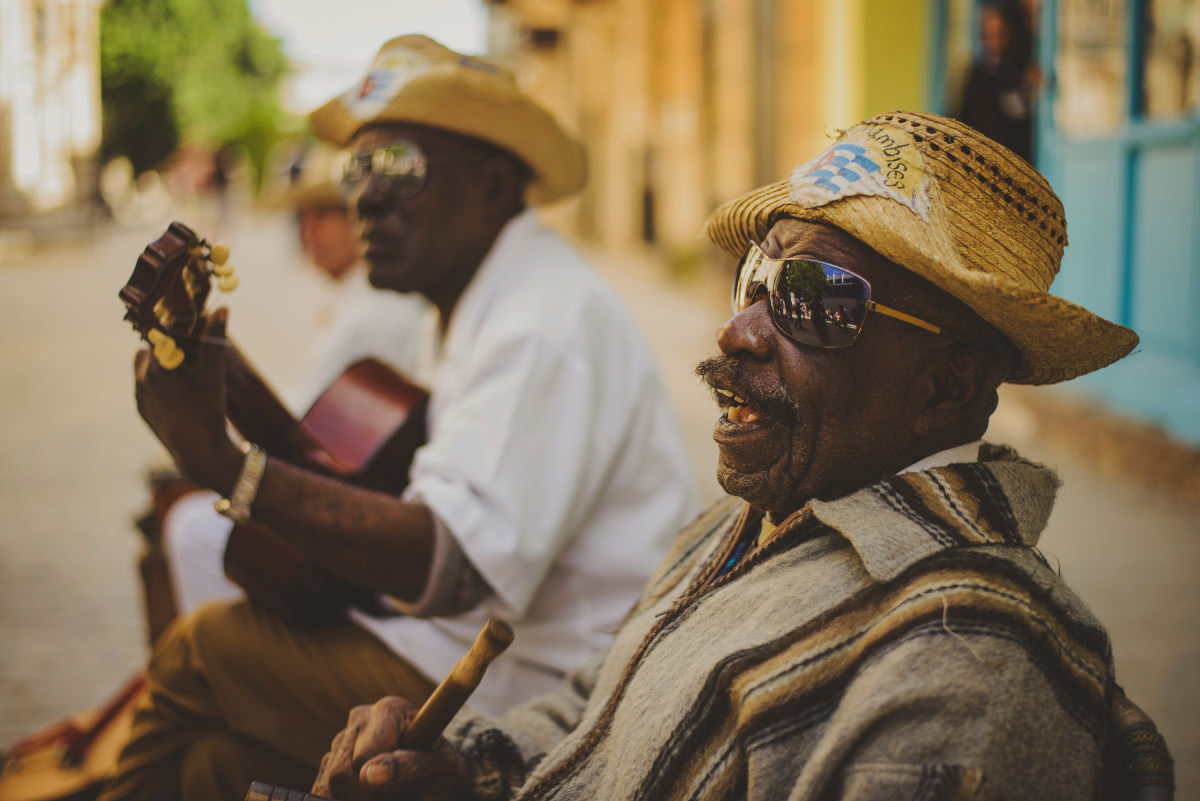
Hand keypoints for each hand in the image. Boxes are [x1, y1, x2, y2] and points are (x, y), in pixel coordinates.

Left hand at [134, 308, 241, 490]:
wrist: (199, 454)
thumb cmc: (208, 411)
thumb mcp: (213, 373)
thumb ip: (214, 339)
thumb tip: (222, 308)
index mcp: (155, 366)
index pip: (159, 335)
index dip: (174, 331)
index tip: (188, 330)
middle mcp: (141, 379)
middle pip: (150, 350)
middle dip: (167, 348)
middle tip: (190, 353)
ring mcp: (140, 397)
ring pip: (146, 369)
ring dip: (162, 366)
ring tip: (186, 373)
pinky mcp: (143, 411)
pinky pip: (147, 389)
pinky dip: (160, 386)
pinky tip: (180, 393)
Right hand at [313, 697, 470, 800]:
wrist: (436, 776)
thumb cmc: (443, 770)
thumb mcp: (441, 770)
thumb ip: (409, 768)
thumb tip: (369, 774)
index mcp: (390, 710)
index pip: (365, 756)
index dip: (382, 782)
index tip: (405, 789)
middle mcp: (362, 717)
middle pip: (342, 772)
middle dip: (367, 794)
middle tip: (398, 794)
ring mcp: (343, 737)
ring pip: (330, 782)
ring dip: (357, 797)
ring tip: (388, 792)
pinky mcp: (330, 757)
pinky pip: (323, 787)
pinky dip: (344, 797)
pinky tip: (369, 794)